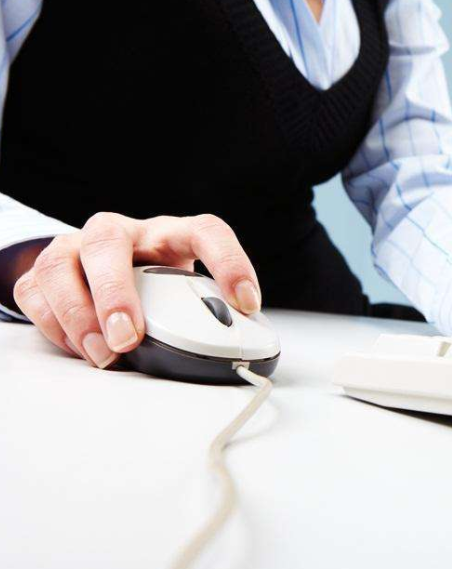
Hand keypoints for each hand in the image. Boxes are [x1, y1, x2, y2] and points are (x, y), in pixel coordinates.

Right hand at [13, 213, 259, 367]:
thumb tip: (224, 346)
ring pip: (60, 263)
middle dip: (115, 293)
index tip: (247, 303)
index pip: (207, 232)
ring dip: (78, 314)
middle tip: (129, 338)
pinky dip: (54, 324)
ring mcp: (78, 246)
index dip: (230, 263)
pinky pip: (35, 291)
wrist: (111, 270)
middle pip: (108, 241)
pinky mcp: (45, 269)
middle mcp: (123, 232)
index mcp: (172, 233)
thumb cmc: (157, 282)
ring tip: (104, 354)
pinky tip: (81, 348)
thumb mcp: (186, 290)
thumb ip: (202, 310)